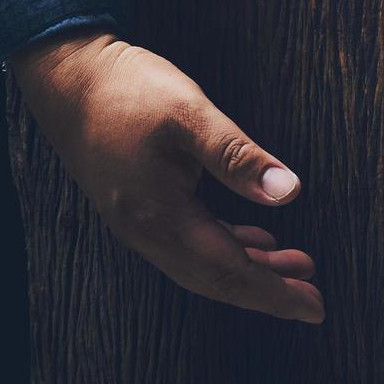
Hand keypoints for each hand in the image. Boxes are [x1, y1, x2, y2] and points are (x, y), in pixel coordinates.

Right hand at [9, 31, 324, 323]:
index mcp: (159, 215)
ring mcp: (138, 220)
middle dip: (267, 292)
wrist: (69, 75)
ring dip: (250, 269)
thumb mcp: (190, 113)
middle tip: (313, 300)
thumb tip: (289, 192)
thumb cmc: (129, 89)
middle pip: (215, 278)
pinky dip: (226, 247)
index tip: (315, 308)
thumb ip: (238, 157)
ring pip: (202, 262)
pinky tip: (255, 240)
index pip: (228, 270)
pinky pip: (188, 243)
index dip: (274, 292)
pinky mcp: (139, 204)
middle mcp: (145, 229)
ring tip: (297, 267)